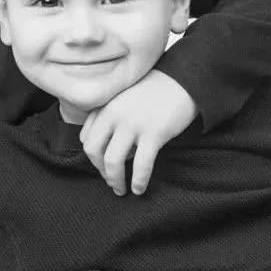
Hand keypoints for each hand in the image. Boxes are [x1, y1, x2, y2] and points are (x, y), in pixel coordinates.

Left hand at [81, 69, 194, 195]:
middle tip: (110, 180)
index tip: (102, 165)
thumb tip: (110, 148)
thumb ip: (111, 116)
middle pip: (94, 150)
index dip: (93, 156)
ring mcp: (133, 124)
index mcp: (105, 105)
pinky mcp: (154, 134)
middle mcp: (114, 114)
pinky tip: (139, 189)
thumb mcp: (124, 97)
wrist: (183, 81)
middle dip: (100, 170)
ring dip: (115, 180)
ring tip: (121, 190)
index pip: (86, 137)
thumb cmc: (154, 90)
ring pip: (113, 161)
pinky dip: (138, 181)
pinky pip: (141, 165)